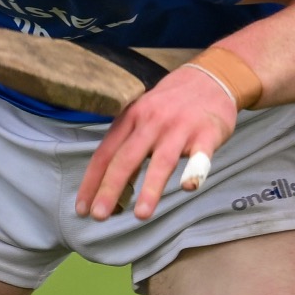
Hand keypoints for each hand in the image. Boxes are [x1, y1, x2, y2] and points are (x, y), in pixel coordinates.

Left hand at [75, 66, 237, 221]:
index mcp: (131, 118)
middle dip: (110, 189)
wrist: (211, 78)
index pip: (105, 154)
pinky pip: (201, 156)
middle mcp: (152, 122)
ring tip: (140, 215)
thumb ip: (128, 145)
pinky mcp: (207, 134)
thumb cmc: (171, 104)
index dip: (91, 182)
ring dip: (150, 189)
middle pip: (127, 159)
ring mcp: (180, 128)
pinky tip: (187, 188)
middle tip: (100, 216)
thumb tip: (110, 187)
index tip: (82, 209)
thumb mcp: (143, 114)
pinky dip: (194, 171)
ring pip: (162, 161)